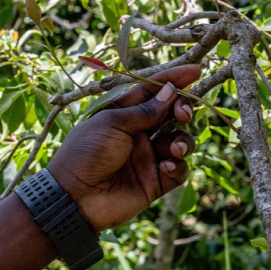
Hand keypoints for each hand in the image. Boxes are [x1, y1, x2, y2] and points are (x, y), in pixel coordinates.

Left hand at [48, 64, 200, 230]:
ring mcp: (148, 157)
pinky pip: (178, 170)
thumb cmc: (86, 153)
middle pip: (171, 114)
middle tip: (183, 115)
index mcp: (124, 114)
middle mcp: (139, 133)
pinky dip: (178, 166)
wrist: (74, 198)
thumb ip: (145, 110)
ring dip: (183, 141)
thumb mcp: (112, 123)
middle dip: (182, 110)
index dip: (174, 80)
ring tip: (173, 148)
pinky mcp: (155, 181)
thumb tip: (170, 91)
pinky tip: (166, 166)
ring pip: (180, 141)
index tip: (196, 71)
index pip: (153, 92)